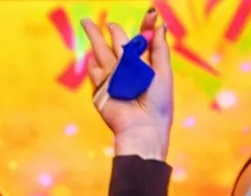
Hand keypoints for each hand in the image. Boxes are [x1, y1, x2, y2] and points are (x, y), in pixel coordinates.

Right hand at [81, 10, 173, 157]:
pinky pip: (96, 73)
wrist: (143, 127)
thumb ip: (160, 48)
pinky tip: (93, 59)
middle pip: (117, 44)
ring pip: (101, 54)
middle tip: (109, 21)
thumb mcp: (163, 71)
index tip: (151, 14)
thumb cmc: (158, 102)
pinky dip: (95, 66)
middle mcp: (127, 70)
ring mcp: (112, 79)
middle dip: (112, 30)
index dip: (145, 27)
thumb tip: (160, 24)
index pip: (142, 41)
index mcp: (144, 65)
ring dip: (95, 38)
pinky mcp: (101, 90)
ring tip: (87, 23)